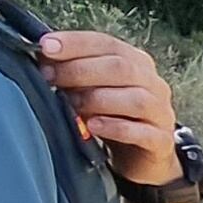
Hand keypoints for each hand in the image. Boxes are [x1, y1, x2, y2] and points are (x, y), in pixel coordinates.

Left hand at [38, 29, 178, 184]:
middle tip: (49, 78)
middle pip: (121, 67)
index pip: (106, 44)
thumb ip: (74, 71)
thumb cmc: (112, 117)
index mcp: (136, 63)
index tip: (46, 46)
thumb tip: (41, 54)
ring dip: (98, 99)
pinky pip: (142, 132)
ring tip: (71, 104)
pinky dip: (116, 127)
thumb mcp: (92, 89)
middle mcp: (153, 83)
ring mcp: (160, 112)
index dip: (76, 43)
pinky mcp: (161, 141)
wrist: (141, 158)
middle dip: (80, 70)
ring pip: (135, 98)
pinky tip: (93, 126)